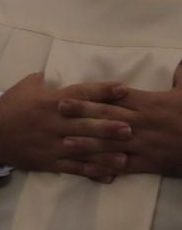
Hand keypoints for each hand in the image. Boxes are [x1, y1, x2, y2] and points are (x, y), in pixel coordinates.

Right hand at [0, 73, 131, 180]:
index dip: (101, 91)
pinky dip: (91, 172)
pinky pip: (72, 168)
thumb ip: (46, 80)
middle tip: (131, 128)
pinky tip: (108, 176)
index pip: (79, 95)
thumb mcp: (25, 87)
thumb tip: (59, 71)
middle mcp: (52, 123)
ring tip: (125, 157)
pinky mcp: (48, 162)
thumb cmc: (10, 107)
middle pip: (84, 124)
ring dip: (104, 153)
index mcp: (49, 102)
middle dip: (108, 126)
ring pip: (82, 149)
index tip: (122, 89)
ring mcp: (51, 144)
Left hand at [61, 62, 181, 177]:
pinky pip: (124, 166)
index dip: (95, 93)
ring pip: (111, 142)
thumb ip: (181, 76)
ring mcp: (143, 144)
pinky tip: (88, 169)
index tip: (75, 88)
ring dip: (87, 142)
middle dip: (83, 111)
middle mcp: (142, 123)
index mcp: (149, 104)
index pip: (117, 96)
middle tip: (59, 108)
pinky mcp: (149, 164)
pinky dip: (106, 167)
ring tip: (65, 141)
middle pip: (108, 115)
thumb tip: (179, 61)